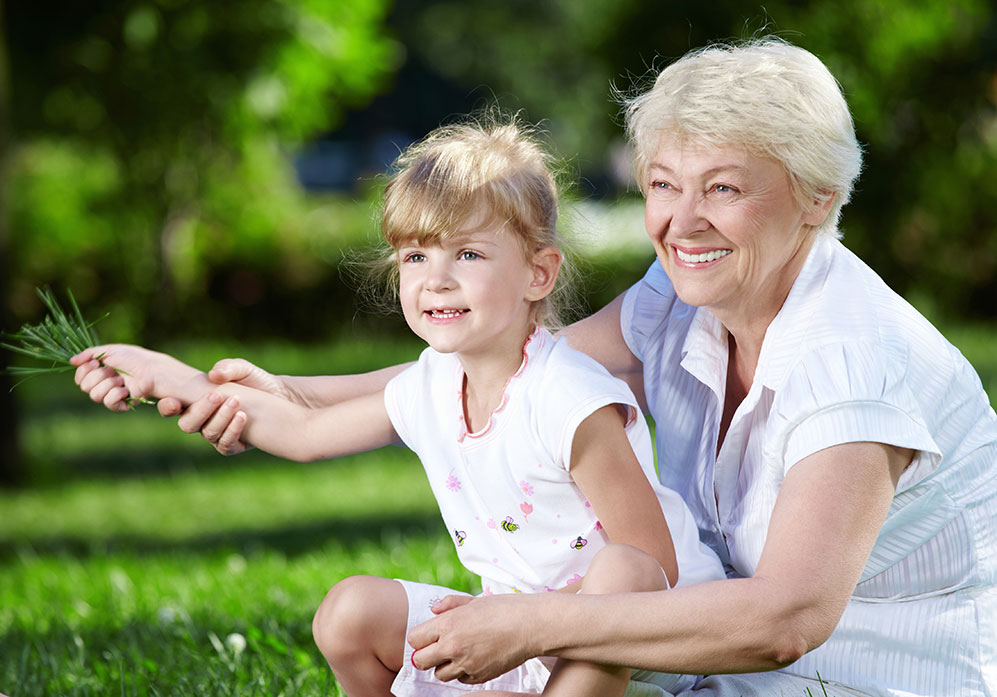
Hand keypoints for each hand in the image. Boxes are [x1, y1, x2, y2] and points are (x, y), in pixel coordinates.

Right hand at [71, 345, 162, 411]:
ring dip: (109, 384)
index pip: (79, 378)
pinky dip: (116, 394)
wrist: (150, 367)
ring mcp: (111, 395)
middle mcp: (102, 384)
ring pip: (95, 396)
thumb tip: (71, 361)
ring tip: (122, 379)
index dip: (84, 371)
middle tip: (114, 370)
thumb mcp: (108, 350)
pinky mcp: (121, 404)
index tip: (96, 362)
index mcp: (98, 372)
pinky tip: (126, 389)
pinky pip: (108, 403)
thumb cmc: (132, 358)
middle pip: (85, 387)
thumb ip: (88, 354)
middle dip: (99, 376)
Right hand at [156, 357, 284, 455]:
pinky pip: (226, 444)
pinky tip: (243, 416)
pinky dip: (233, 430)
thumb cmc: (253, 379)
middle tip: (216, 396)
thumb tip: (213, 375)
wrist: (279, 394)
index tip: (174, 401)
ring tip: (236, 401)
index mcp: (196, 401)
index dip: (168, 407)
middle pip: (187, 424)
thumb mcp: (242, 368)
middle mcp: (202, 421)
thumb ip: (227, 368)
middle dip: (199, 411)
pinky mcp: (233, 445)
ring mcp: (217, 434)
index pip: (172, 408)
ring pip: (208, 433)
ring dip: (221, 417)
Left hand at [408, 594, 539, 683]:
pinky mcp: (479, 676)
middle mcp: (453, 646)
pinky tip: (475, 658)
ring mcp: (466, 664)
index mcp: (449, 624)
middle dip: (426, 655)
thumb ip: (450, 604)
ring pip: (440, 675)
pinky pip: (460, 680)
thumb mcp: (474, 600)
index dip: (420, 638)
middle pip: (420, 661)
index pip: (414, 639)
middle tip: (439, 647)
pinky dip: (463, 672)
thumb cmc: (504, 608)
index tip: (429, 636)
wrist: (531, 625)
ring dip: (445, 665)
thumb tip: (433, 610)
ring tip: (460, 652)